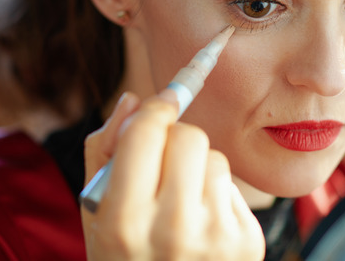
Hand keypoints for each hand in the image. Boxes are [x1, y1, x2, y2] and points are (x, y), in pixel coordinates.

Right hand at [81, 91, 265, 259]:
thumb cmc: (125, 258)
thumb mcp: (96, 214)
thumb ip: (106, 153)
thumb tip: (134, 100)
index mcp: (125, 222)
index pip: (148, 133)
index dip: (155, 108)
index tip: (161, 102)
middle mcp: (173, 230)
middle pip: (190, 137)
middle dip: (175, 139)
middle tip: (162, 163)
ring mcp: (216, 238)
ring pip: (215, 158)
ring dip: (198, 168)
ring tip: (180, 203)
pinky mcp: (248, 242)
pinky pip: (233, 186)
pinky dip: (216, 194)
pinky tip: (201, 223)